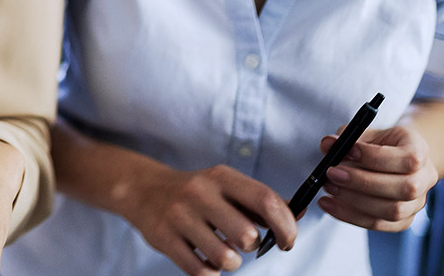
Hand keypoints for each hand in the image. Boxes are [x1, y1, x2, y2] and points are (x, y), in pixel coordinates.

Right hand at [123, 164, 296, 274]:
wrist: (143, 189)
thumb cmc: (196, 192)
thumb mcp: (226, 186)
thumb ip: (261, 201)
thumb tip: (300, 213)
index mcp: (221, 177)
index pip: (266, 201)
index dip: (286, 226)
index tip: (287, 241)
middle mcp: (199, 193)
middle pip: (247, 236)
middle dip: (251, 246)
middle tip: (241, 242)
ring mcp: (179, 216)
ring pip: (225, 258)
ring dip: (230, 263)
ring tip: (221, 251)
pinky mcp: (164, 238)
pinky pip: (201, 272)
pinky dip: (210, 272)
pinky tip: (204, 259)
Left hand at [318, 124, 437, 230]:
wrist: (398, 158)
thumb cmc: (380, 144)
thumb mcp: (365, 133)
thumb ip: (347, 137)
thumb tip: (328, 144)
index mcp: (420, 151)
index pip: (408, 159)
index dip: (375, 156)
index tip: (347, 151)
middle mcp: (424, 179)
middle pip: (404, 188)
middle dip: (363, 182)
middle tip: (332, 173)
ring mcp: (417, 203)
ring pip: (394, 211)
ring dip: (355, 201)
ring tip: (329, 188)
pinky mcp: (403, 220)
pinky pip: (380, 224)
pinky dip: (351, 216)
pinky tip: (330, 204)